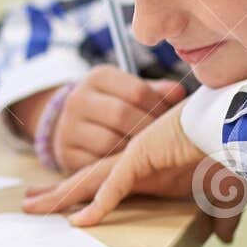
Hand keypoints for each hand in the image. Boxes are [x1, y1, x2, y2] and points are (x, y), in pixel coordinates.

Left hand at [21, 104, 246, 237]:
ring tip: (33, 207)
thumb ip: (220, 216)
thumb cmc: (233, 151)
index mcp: (150, 170)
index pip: (107, 185)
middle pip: (87, 180)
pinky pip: (115, 185)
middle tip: (29, 204)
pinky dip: (99, 205)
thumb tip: (224, 237)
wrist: (241, 125)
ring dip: (61, 195)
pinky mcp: (143, 154)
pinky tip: (80, 222)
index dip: (83, 196)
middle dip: (57, 193)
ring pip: (89, 180)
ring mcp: (136, 156)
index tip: (63, 208)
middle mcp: (136, 162)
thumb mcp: (224, 195)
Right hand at [47, 69, 187, 172]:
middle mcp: (78, 99)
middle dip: (148, 131)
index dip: (159, 108)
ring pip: (109, 142)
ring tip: (149, 154)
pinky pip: (97, 165)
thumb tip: (179, 93)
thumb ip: (156, 92)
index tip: (169, 120)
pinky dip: (116, 168)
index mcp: (98, 78)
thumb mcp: (131, 93)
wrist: (73, 126)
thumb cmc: (114, 108)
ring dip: (134, 152)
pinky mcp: (67, 154)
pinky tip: (130, 166)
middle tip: (163, 141)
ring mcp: (69, 127)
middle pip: (122, 115)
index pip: (137, 91)